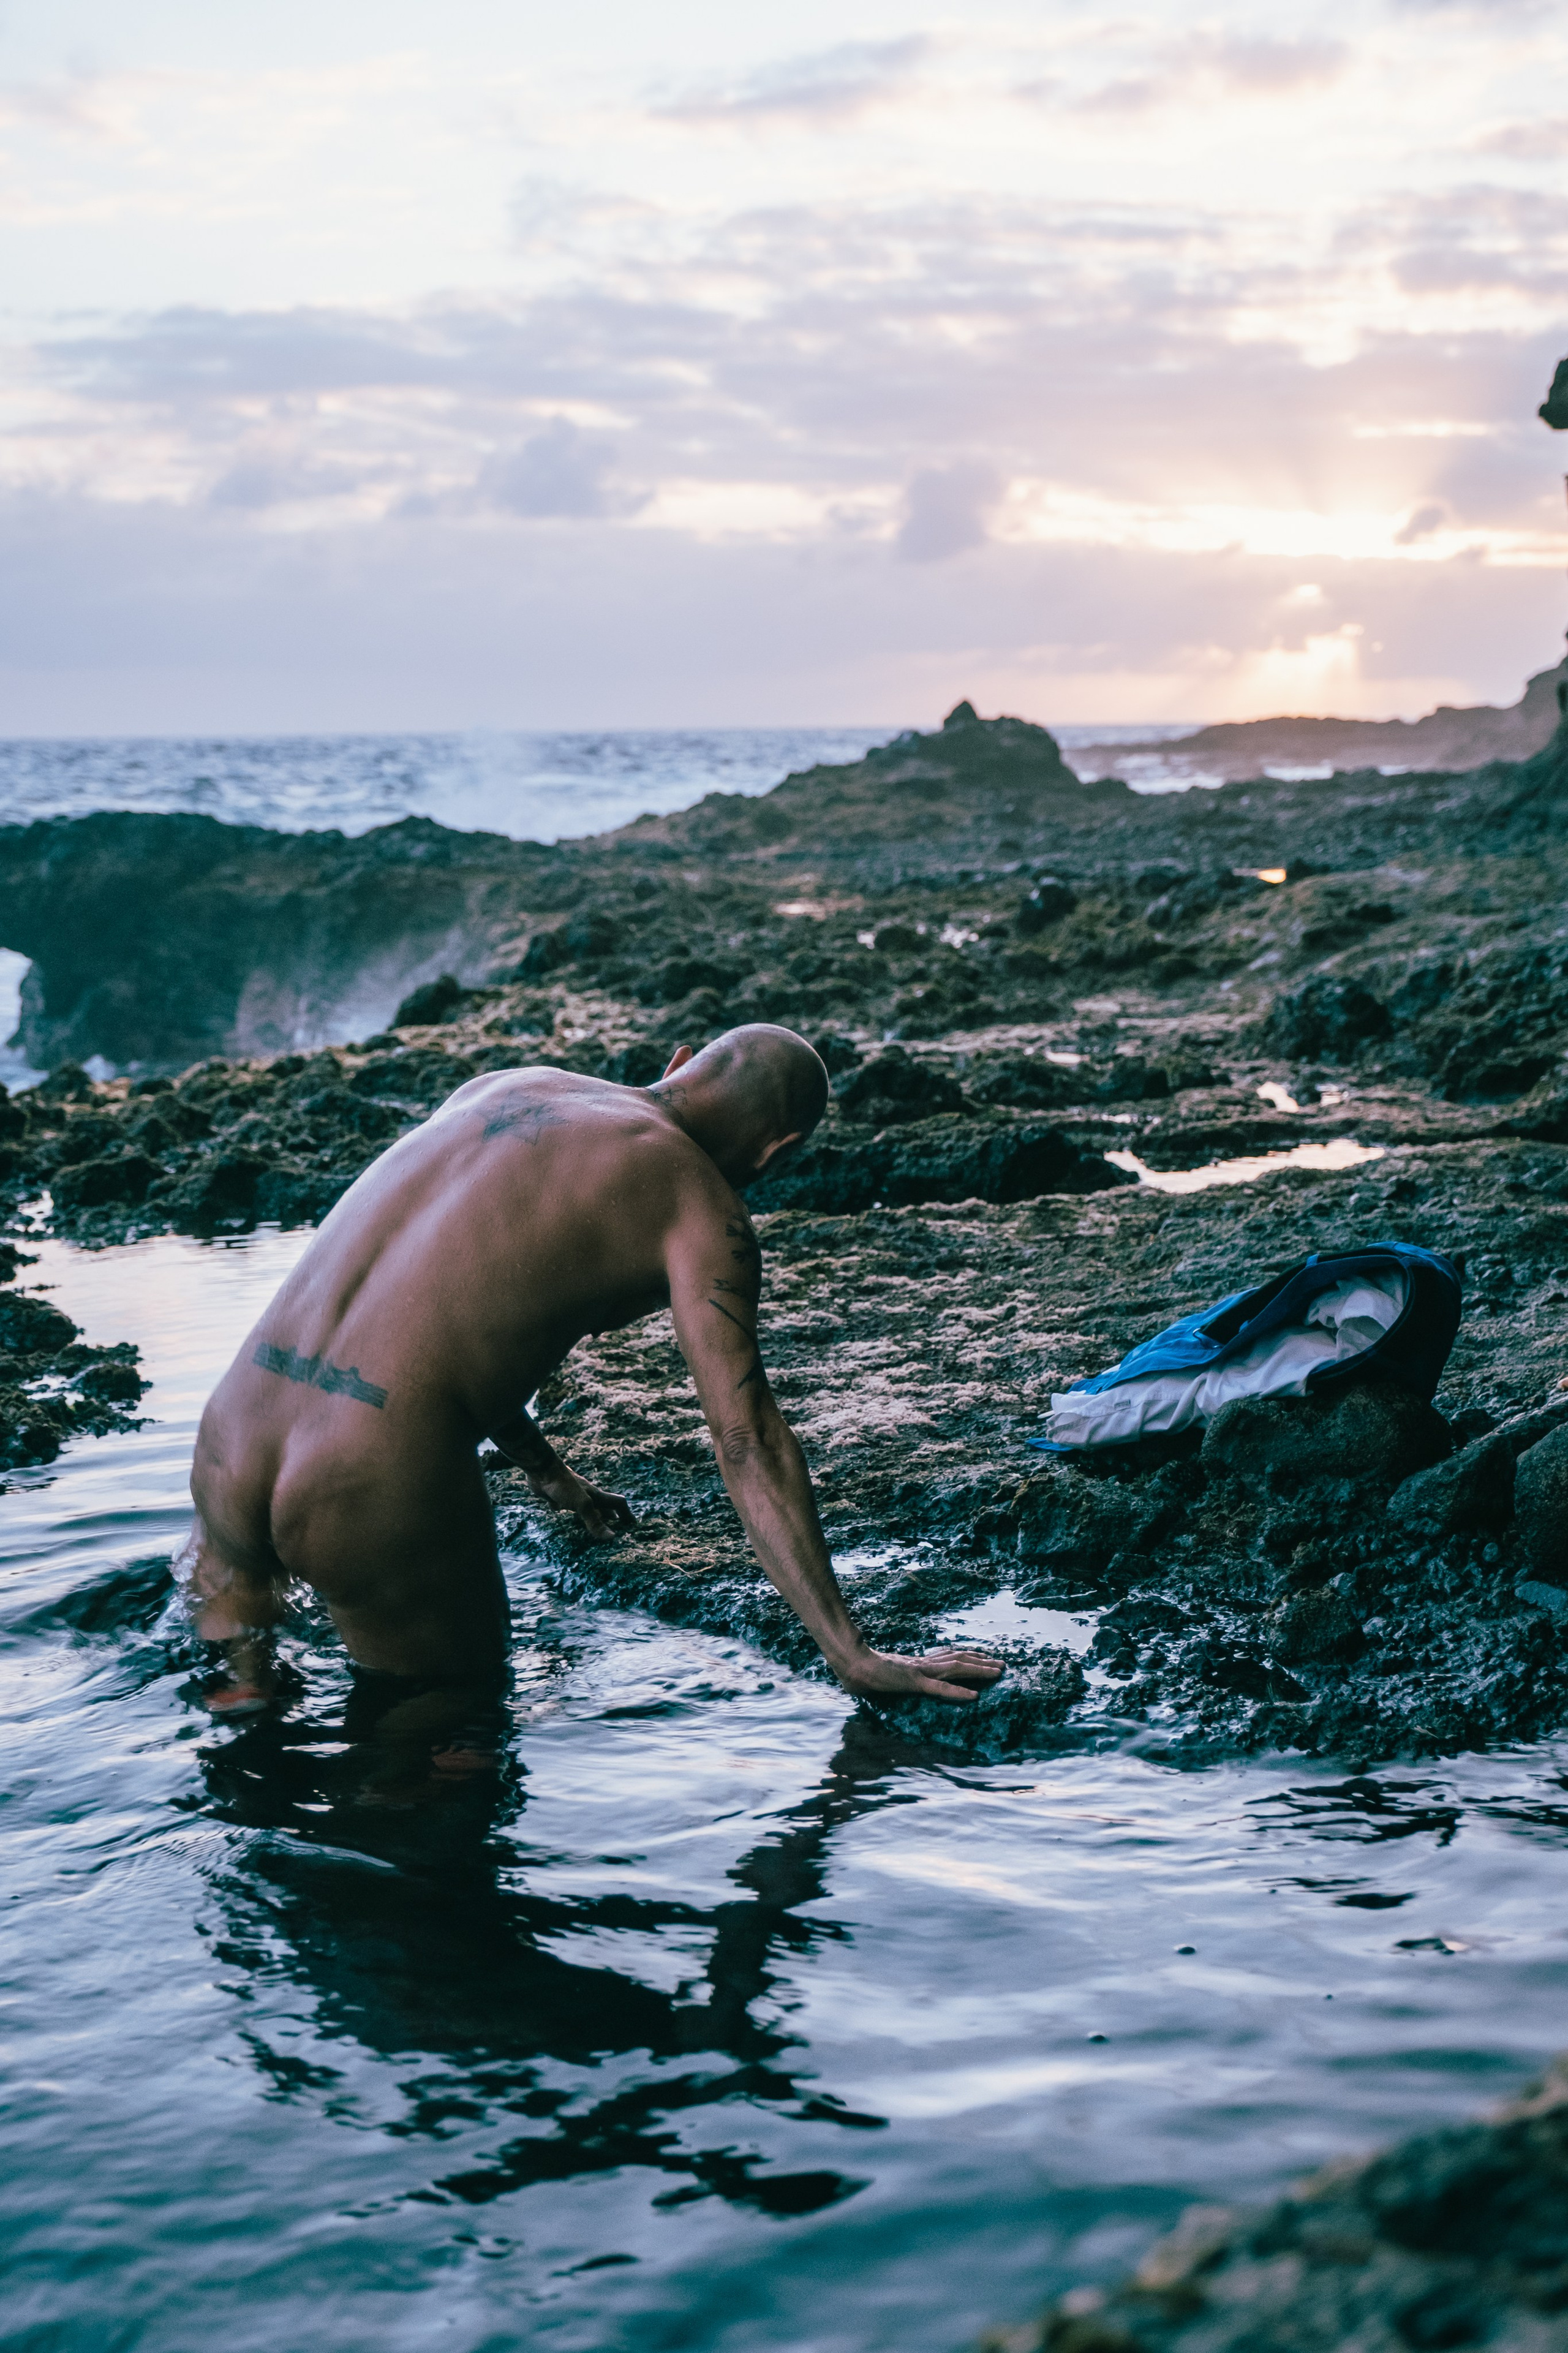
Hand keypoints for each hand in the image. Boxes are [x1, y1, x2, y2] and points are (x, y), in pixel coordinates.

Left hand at [527, 1465, 635, 1539]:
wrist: (541, 1469)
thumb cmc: (564, 1485)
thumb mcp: (582, 1504)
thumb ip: (595, 1521)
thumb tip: (612, 1537)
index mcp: (596, 1496)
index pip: (618, 1504)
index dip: (626, 1514)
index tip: (632, 1525)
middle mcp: (586, 1495)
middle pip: (603, 1507)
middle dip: (610, 1518)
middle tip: (615, 1530)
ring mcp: (572, 1495)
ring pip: (585, 1508)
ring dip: (590, 1517)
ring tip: (592, 1528)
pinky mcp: (557, 1496)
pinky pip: (565, 1507)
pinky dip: (567, 1514)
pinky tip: (562, 1518)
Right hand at [831, 1644, 1003, 1705]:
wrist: (849, 1663)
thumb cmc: (860, 1670)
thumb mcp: (880, 1677)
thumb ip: (887, 1680)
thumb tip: (885, 1684)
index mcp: (916, 1664)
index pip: (947, 1657)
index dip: (967, 1657)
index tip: (983, 1658)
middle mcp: (922, 1664)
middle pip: (958, 1659)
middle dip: (982, 1661)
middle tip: (1002, 1663)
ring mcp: (919, 1672)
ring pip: (956, 1669)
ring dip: (979, 1671)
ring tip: (999, 1672)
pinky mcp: (914, 1682)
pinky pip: (940, 1688)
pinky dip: (958, 1692)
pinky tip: (974, 1696)